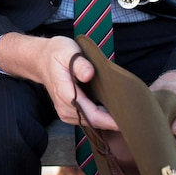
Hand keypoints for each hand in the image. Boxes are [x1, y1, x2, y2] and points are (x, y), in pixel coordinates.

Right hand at [0, 33, 118, 131]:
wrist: (41, 60)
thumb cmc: (56, 54)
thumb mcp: (67, 51)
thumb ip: (79, 63)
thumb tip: (90, 74)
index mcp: (65, 94)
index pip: (91, 115)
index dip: (111, 120)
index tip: (129, 120)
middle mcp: (65, 108)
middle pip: (94, 122)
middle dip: (113, 121)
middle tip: (135, 115)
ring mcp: (66, 113)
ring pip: (92, 123)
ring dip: (108, 120)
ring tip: (125, 111)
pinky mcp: (70, 113)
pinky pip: (88, 120)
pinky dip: (101, 117)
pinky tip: (111, 109)